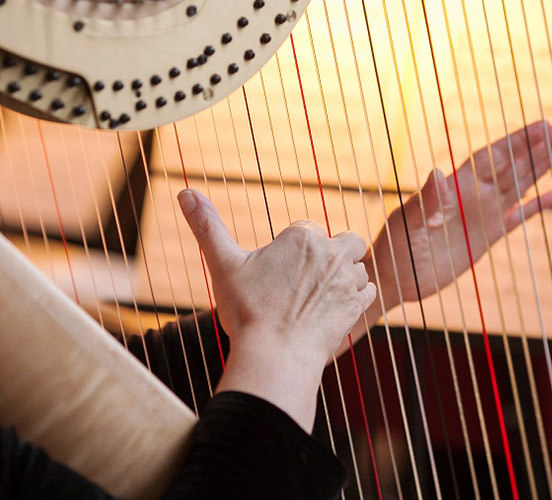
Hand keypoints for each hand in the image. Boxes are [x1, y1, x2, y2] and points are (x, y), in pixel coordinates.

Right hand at [178, 189, 375, 429]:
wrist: (276, 356)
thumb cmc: (247, 311)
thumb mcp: (223, 265)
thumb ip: (207, 226)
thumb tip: (183, 191)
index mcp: (301, 237)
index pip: (306, 228)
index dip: (294, 247)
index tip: (281, 269)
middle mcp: (331, 252)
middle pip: (344, 240)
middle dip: (332, 253)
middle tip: (308, 278)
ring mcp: (347, 279)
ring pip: (357, 266)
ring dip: (344, 276)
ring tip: (319, 297)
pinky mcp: (358, 305)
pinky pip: (368, 290)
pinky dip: (357, 297)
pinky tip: (337, 307)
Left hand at [370, 120, 551, 305]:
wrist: (396, 276)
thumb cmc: (396, 244)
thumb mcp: (409, 220)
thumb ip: (428, 199)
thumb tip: (438, 172)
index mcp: (457, 186)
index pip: (493, 156)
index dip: (517, 141)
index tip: (542, 125)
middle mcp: (474, 195)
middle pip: (512, 164)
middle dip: (537, 146)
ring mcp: (483, 215)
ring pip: (519, 185)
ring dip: (541, 167)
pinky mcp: (488, 237)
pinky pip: (517, 218)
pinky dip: (535, 207)